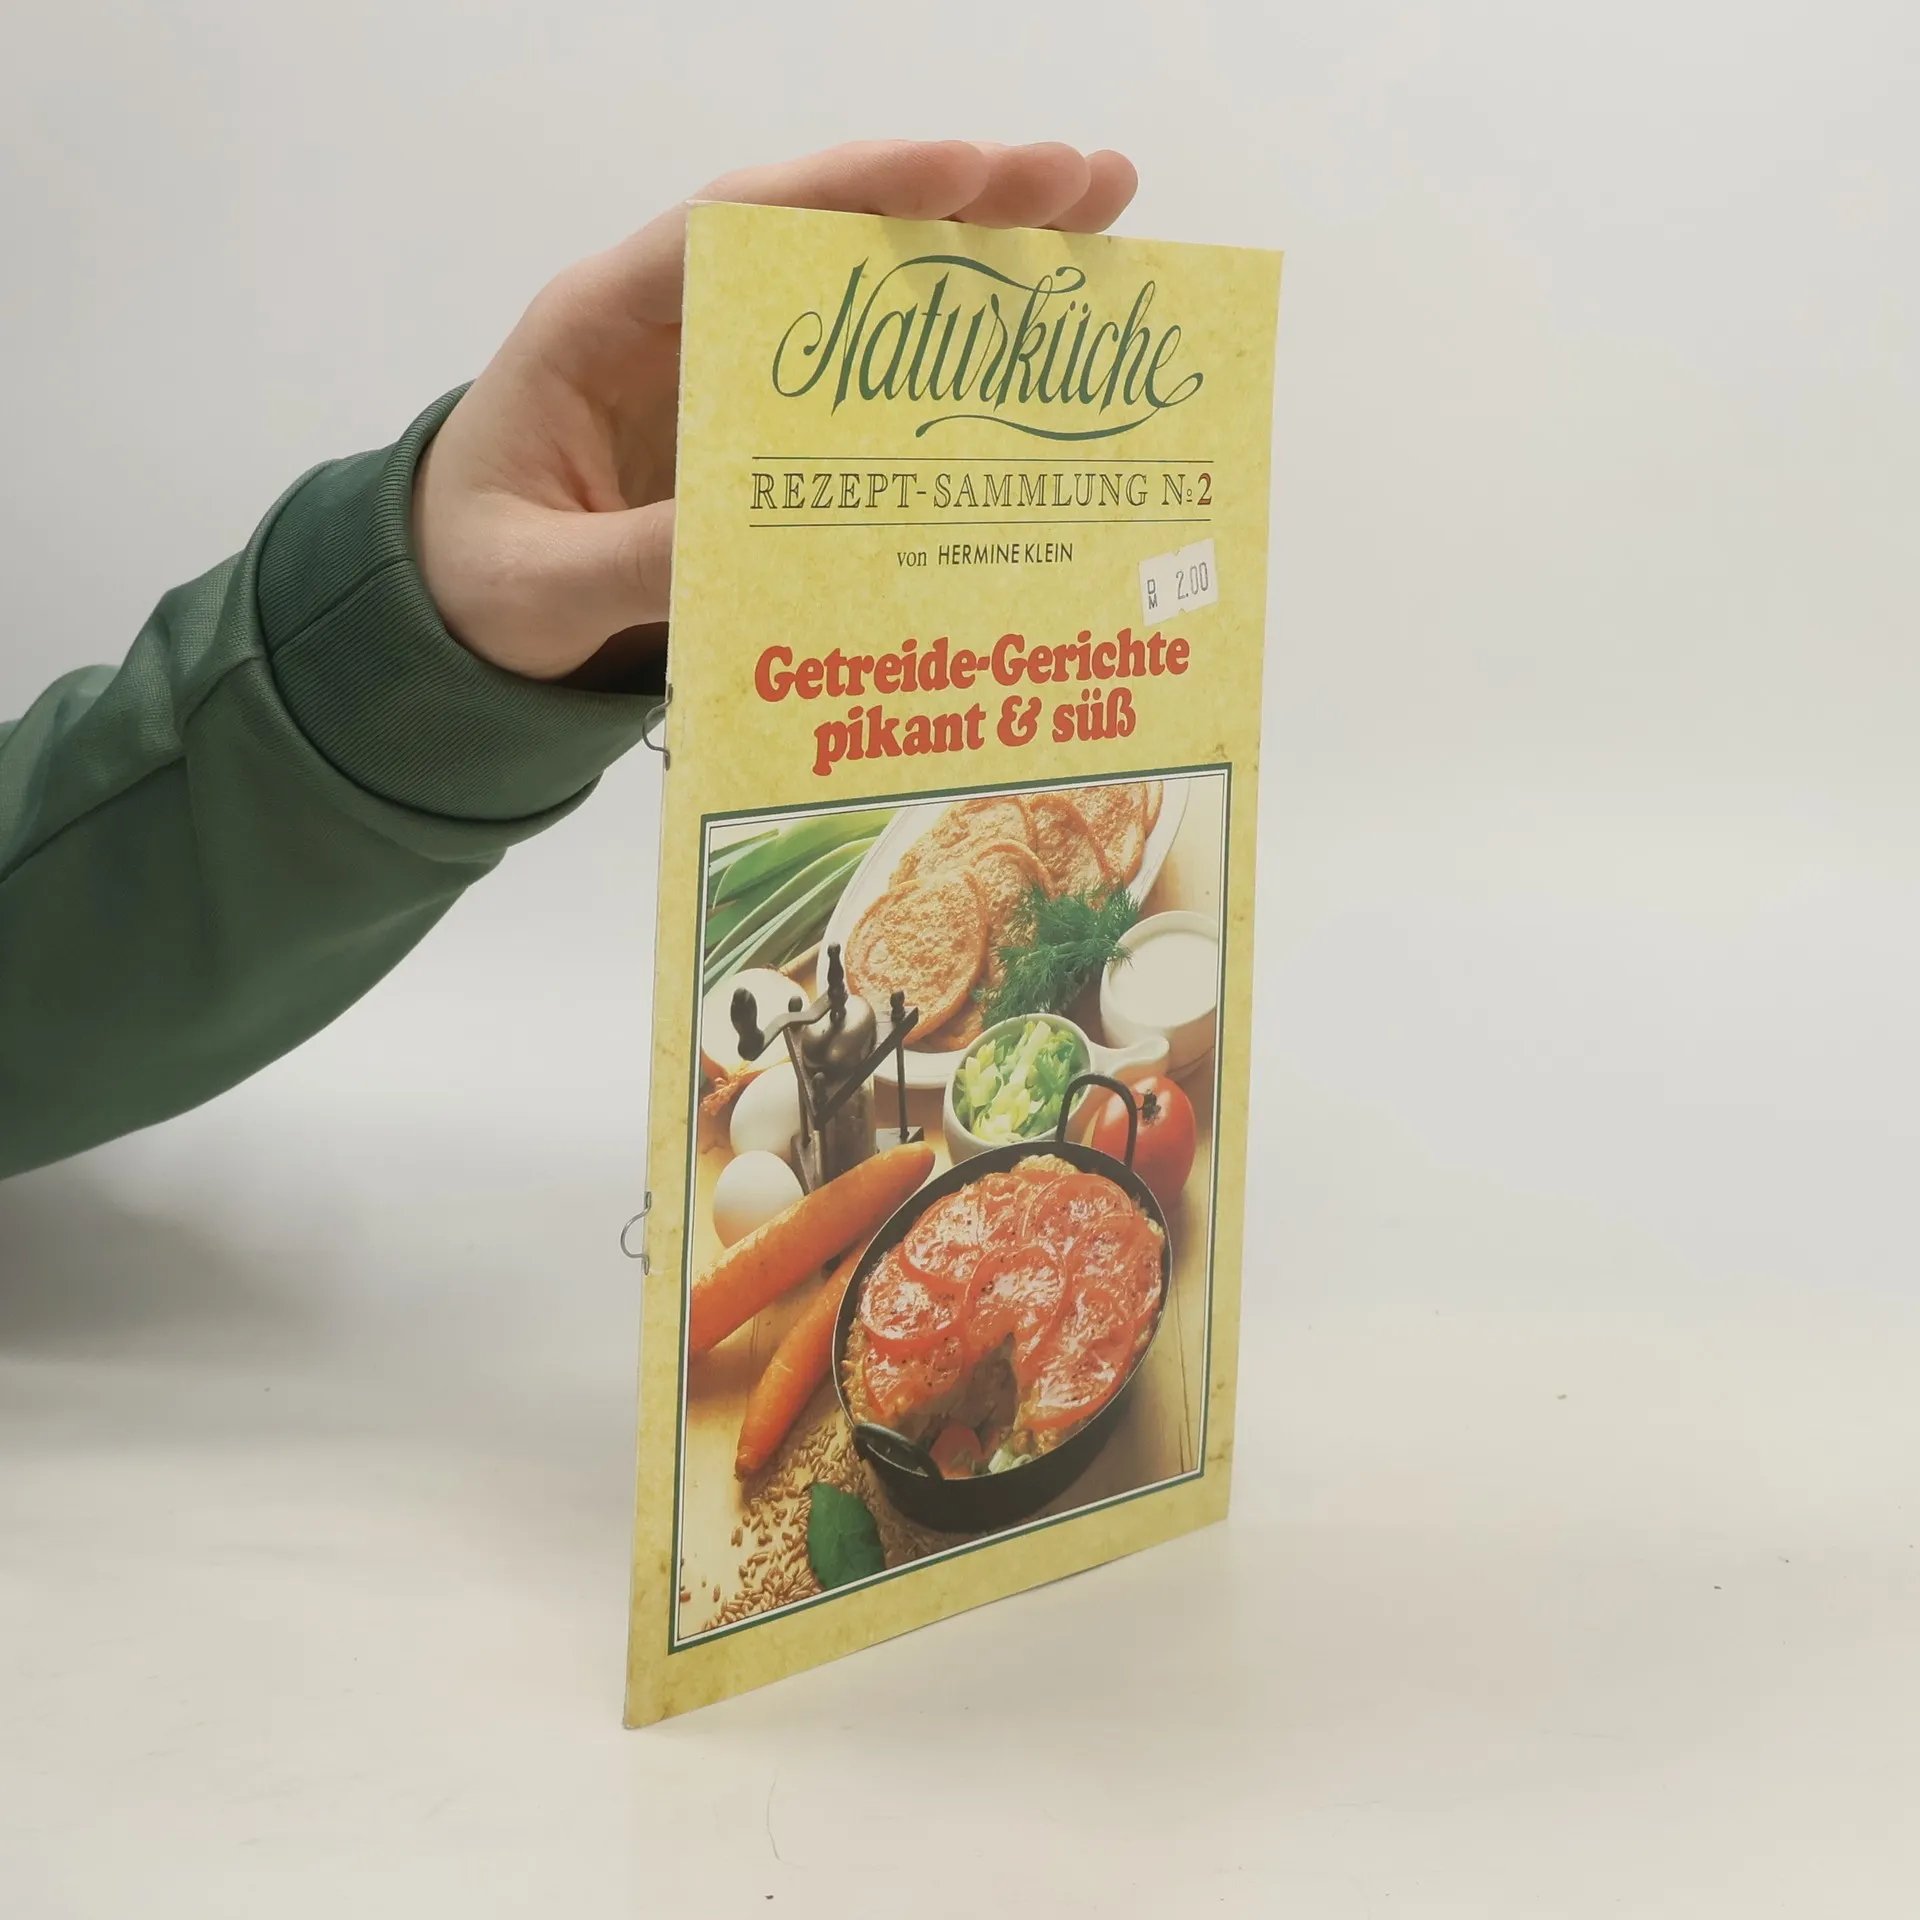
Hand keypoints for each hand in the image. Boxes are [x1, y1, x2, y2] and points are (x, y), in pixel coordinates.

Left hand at [412, 141, 1138, 685]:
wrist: (455, 615)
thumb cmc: (473, 581)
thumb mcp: (536, 587)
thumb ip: (632, 562)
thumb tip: (752, 537)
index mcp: (599, 324)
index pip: (734, 225)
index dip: (850, 192)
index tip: (963, 172)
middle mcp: (675, 323)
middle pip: (823, 231)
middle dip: (954, 198)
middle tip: (1086, 179)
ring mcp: (723, 370)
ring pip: (858, 287)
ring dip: (977, 253)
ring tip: (1100, 221)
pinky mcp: (759, 428)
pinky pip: (863, 376)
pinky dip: (949, 354)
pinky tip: (1038, 343)